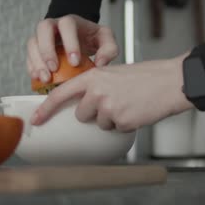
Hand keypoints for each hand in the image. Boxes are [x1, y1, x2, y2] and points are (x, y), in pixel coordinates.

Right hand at [26, 14, 118, 83]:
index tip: (75, 62)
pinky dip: (31, 67)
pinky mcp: (36, 49)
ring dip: (36, 61)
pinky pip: (29, 56)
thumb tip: (101, 63)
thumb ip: (109, 49)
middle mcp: (53, 26)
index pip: (67, 25)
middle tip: (54, 69)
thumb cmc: (92, 38)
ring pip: (32, 43)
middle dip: (47, 50)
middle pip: (43, 28)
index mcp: (71, 21)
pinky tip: (38, 79)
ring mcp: (42, 37)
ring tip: (45, 78)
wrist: (81, 38)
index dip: (69, 42)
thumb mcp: (106, 40)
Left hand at [31, 53, 194, 131]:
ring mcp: (108, 108)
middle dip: (94, 113)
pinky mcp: (121, 121)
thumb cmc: (145, 77)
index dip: (46, 109)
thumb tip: (83, 104)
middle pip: (81, 115)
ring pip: (100, 124)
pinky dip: (126, 124)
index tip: (35, 120)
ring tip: (128, 104)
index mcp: (93, 76)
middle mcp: (97, 91)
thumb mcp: (113, 74)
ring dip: (111, 119)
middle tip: (115, 101)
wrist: (169, 82)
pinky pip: (116, 129)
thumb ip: (95, 86)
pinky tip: (136, 111)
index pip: (61, 94)